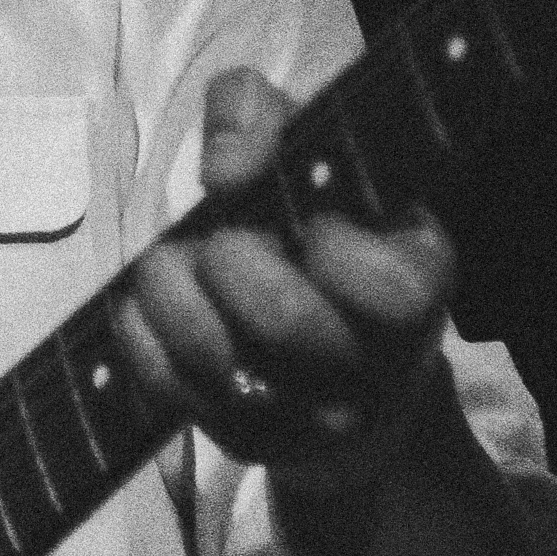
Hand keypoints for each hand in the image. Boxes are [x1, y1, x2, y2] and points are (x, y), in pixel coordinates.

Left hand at [113, 67, 456, 492]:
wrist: (326, 341)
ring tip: (172, 263)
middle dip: (228, 259)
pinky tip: (146, 303)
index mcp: (415, 285)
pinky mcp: (246, 443)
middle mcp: (374, 364)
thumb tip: (224, 166)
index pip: (387, 286)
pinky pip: (170, 391)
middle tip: (219, 239)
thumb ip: (260, 113)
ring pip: (216, 363)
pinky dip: (140, 335)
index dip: (326, 243)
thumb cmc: (317, 224)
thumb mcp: (306, 148)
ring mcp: (310, 418)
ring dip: (171, 292)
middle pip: (285, 321)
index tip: (304, 221)